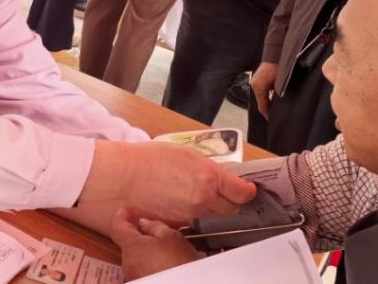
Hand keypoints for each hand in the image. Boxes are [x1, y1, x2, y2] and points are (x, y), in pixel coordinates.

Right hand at [81, 141, 255, 221]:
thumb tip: (226, 176)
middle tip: (228, 193)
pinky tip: (186, 202)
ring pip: (215, 217)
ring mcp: (191, 213)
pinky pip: (196, 221)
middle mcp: (204, 198)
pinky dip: (196, 214)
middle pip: (231, 209)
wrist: (128, 174)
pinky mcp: (179, 223)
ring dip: (214, 208)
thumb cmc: (153, 158)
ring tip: (202, 196)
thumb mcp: (188, 154)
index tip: (249, 189)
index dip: (248, 191)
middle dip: (232, 202)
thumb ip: (210, 168)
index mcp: (208, 177)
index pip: (241, 192)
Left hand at [110, 209, 199, 280]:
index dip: (120, 217)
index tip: (124, 211)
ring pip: (136, 258)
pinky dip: (151, 264)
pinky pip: (143, 269)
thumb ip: (154, 227)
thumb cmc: (177, 263)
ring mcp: (133, 276)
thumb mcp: (171, 237)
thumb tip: (143, 223)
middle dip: (139, 237)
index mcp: (131, 245)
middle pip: (129, 244)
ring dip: (147, 252)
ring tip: (167, 253)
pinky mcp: (141, 283)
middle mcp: (127, 262)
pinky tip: (166, 265)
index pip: (117, 227)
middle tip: (157, 234)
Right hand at [251, 62, 278, 118]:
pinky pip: (262, 93)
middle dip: (269, 110)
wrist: (277, 54)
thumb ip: (277, 96)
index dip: (268, 114)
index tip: (274, 121)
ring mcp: (255, 83)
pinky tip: (274, 101)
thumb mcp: (279, 84)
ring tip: (276, 111)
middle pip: (261, 103)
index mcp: (258, 87)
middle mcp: (255, 85)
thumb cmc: (279, 67)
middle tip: (276, 117)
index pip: (262, 106)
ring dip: (269, 104)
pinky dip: (268, 98)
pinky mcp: (258, 81)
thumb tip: (278, 107)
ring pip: (262, 98)